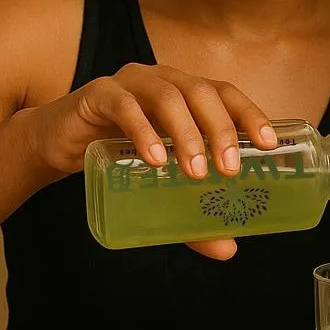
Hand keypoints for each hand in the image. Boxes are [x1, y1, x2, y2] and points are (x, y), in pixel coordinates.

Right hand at [29, 63, 276, 258]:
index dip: (250, 114)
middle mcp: (166, 80)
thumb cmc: (123, 156)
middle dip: (221, 129)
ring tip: (194, 172)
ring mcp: (133, 82)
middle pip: (203, 92)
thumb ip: (192, 212)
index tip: (269, 144)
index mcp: (189, 93)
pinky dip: (143, 131)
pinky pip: (124, 106)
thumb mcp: (162, 183)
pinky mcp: (99, 94)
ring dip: (186, 133)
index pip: (228, 94)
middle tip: (230, 169)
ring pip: (169, 97)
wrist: (61, 144)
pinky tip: (154, 159)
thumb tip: (228, 250)